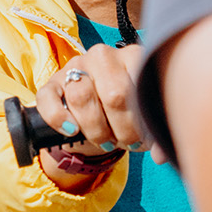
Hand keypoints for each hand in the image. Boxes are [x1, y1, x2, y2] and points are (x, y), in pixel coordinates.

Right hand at [35, 43, 161, 167]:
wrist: (97, 109)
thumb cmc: (127, 111)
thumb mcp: (144, 116)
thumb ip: (155, 131)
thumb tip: (162, 155)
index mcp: (132, 56)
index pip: (140, 87)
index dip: (142, 122)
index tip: (144, 139)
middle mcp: (103, 56)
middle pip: (114, 95)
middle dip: (123, 130)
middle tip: (128, 143)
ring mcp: (75, 66)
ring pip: (81, 96)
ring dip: (96, 130)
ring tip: (107, 141)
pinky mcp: (51, 82)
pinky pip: (49, 98)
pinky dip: (59, 118)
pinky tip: (72, 131)